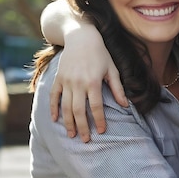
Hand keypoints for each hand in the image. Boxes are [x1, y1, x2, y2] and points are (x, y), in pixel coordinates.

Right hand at [48, 26, 125, 141]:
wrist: (81, 37)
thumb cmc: (100, 53)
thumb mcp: (112, 69)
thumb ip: (117, 88)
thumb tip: (125, 105)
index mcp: (93, 81)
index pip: (96, 106)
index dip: (99, 120)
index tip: (101, 131)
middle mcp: (78, 83)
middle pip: (78, 110)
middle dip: (82, 127)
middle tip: (85, 140)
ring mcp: (66, 81)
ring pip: (65, 106)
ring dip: (68, 122)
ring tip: (71, 134)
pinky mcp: (58, 78)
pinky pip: (53, 96)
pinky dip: (53, 108)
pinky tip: (54, 120)